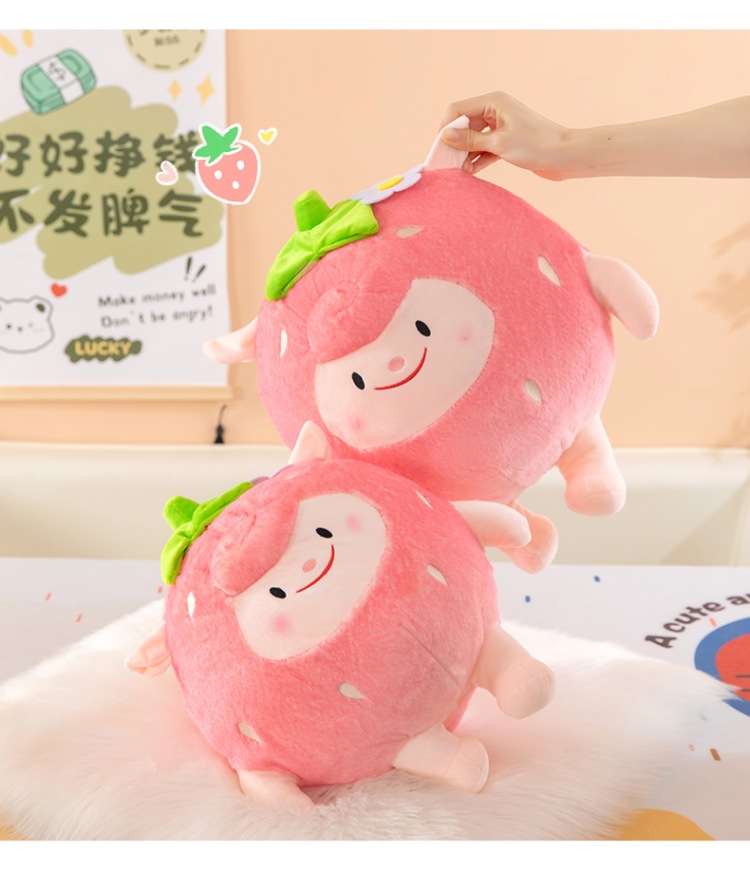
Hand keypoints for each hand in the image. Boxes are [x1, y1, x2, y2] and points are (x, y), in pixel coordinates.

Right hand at [439, 91, 571, 178]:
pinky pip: (484, 148)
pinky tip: (470, 173)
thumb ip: (470, 140)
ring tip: (459, 172)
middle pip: (464, 124)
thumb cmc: (536, 145)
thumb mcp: (499, 143)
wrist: (564, 156)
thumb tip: (446, 136)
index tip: (439, 149)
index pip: (458, 109)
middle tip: (446, 164)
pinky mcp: (506, 141)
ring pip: (473, 138)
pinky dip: (477, 159)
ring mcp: (501, 126)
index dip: (446, 128)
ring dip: (465, 154)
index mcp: (494, 101)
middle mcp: (496, 110)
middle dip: (455, 143)